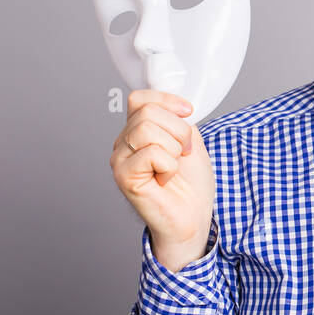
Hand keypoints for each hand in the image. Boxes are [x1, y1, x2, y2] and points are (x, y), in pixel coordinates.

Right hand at [110, 90, 214, 266]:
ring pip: (148, 130)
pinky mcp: (124, 177)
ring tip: (173, 167)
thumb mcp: (190, 140)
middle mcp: (123, 143)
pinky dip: (169, 166)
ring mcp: (120, 160)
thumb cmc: (191, 184)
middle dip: (179, 131)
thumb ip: (178, 119)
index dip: (167, 101)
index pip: (140, 98)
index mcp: (136, 131)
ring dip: (174, 149)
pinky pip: (151, 154)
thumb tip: (174, 104)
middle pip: (149, 112)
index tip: (188, 114)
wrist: (193, 216)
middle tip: (183, 154)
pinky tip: (165, 180)